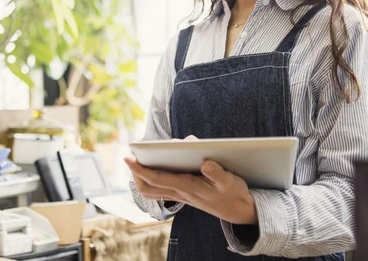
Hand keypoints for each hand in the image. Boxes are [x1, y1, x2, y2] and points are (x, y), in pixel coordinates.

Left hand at [124, 156, 257, 224]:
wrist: (240, 211)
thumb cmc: (234, 193)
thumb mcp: (230, 182)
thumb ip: (218, 173)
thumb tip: (205, 163)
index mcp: (188, 187)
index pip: (157, 179)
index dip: (140, 169)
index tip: (128, 158)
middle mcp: (181, 192)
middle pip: (148, 188)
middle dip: (136, 174)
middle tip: (130, 159)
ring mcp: (181, 195)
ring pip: (152, 191)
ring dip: (141, 178)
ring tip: (137, 161)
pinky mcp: (185, 195)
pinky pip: (161, 190)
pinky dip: (152, 180)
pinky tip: (154, 168)